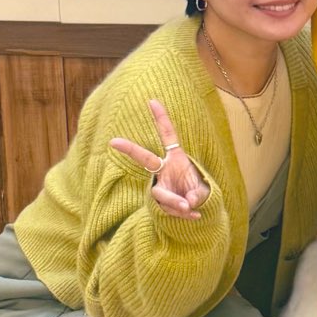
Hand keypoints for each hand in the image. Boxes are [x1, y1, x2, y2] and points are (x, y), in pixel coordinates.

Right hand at [110, 98, 209, 218]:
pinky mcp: (159, 202)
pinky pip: (168, 209)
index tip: (152, 100)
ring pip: (161, 194)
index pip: (168, 135)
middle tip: (113, 141)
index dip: (161, 118)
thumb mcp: (203, 189)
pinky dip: (183, 214)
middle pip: (146, 158)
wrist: (195, 207)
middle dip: (130, 149)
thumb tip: (187, 202)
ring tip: (191, 207)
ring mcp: (159, 186)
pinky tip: (195, 215)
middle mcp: (164, 169)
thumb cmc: (197, 191)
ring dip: (177, 203)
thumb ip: (196, 193)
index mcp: (176, 158)